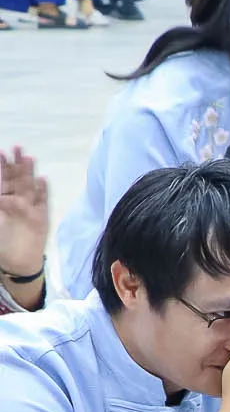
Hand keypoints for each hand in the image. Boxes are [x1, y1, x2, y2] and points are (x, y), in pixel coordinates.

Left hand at [0, 147, 49, 281]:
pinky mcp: (41, 218)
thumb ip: (1, 203)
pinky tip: (42, 180)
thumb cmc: (2, 244)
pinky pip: (42, 202)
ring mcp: (30, 209)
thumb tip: (0, 195)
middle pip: (17, 180)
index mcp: (4, 202)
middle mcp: (17, 202)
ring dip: (29, 173)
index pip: (3, 181)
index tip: (0, 152)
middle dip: (16, 164)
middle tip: (15, 148)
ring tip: (28, 158)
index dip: (2, 167)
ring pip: (30, 186)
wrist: (19, 264)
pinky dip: (42, 191)